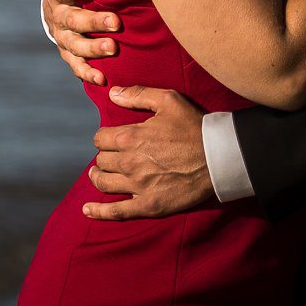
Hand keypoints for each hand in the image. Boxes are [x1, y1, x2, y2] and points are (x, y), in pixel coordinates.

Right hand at [47, 0, 118, 86]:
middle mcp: (58, 16)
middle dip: (93, 21)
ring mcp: (62, 37)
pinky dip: (87, 72)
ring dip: (93, 48)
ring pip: (74, 45)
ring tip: (113, 49)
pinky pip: (75, 66)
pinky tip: (101, 78)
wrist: (57, 7)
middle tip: (115, 22)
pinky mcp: (69, 54)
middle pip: (72, 20)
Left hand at [84, 86, 211, 219]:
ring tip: (98, 174)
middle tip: (111, 156)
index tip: (111, 138)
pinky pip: (117, 211)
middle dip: (104, 156)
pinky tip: (87, 210)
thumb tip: (112, 93)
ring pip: (104, 183)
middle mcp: (129, 162)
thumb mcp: (168, 100)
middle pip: (102, 160)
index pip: (101, 138)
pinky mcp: (148, 205)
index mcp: (130, 136)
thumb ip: (138, 95)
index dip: (105, 137)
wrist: (218, 157)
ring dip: (98, 177)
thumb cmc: (194, 126)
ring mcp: (137, 186)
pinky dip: (99, 211)